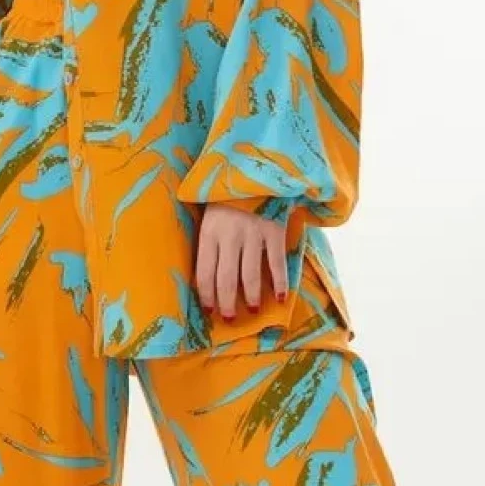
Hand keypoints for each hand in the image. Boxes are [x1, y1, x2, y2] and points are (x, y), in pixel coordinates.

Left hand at [195, 203, 288, 318]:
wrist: (254, 167)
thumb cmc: (228, 194)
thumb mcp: (209, 212)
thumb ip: (209, 238)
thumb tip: (207, 271)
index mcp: (209, 232)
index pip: (204, 272)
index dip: (206, 294)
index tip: (209, 309)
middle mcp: (229, 236)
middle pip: (225, 279)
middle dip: (227, 303)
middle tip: (230, 318)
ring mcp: (252, 234)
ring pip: (250, 275)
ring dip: (250, 297)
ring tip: (252, 310)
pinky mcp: (274, 231)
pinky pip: (276, 263)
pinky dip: (279, 282)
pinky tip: (280, 297)